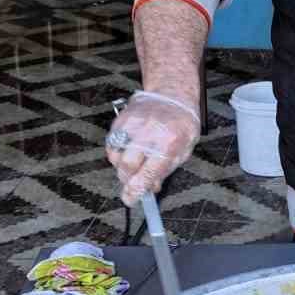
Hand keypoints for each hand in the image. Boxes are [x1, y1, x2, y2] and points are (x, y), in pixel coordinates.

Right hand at [105, 91, 200, 205]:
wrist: (172, 95)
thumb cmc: (181, 124)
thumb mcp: (183, 151)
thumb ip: (165, 170)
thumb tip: (150, 188)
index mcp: (169, 144)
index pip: (147, 174)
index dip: (136, 191)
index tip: (130, 199)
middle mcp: (149, 134)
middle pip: (127, 167)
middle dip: (127, 180)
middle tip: (132, 181)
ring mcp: (133, 125)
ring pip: (116, 156)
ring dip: (121, 166)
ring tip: (133, 163)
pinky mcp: (122, 119)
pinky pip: (111, 143)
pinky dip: (116, 152)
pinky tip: (127, 151)